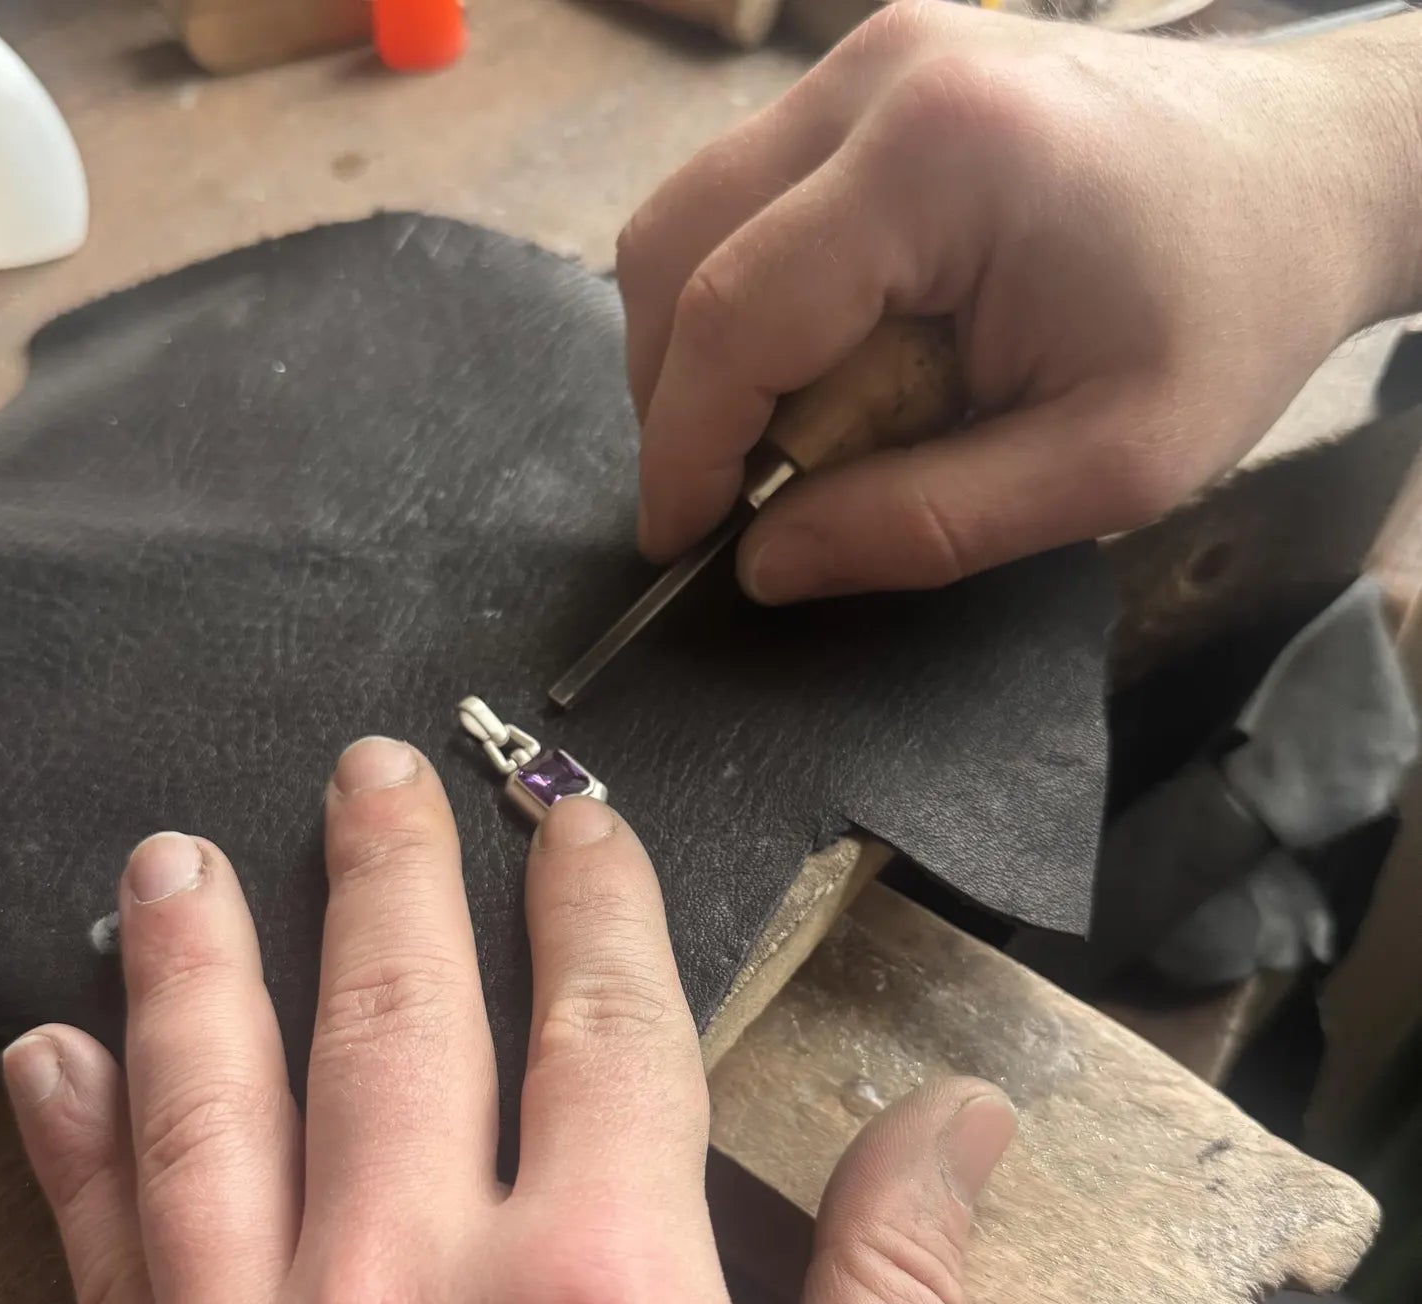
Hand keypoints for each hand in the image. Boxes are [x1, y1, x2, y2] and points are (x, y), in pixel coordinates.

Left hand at [4, 737, 1015, 1303]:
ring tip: (170, 857)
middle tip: (374, 770)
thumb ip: (899, 1300)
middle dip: (389, 873)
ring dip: (196, 960)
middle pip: (399, 1017)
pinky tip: (53, 1053)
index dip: (593, 899)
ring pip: (216, 1103)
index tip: (574, 819)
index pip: (603, 1022)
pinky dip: (74, 1145)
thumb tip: (955, 1120)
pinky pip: (103, 1267)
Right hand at [620, 5, 1421, 601]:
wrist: (1313, 169)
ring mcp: (869, 57)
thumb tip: (762, 563)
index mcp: (940, 159)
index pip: (730, 312)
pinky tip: (826, 358)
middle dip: (679, 399)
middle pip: (674, 247)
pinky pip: (745, 198)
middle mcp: (878, 75)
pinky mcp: (873, 74)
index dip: (683, 448)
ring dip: (707, 349)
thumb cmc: (1234, 311)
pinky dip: (750, 298)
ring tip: (796, 431)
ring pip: (689, 217)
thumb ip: (924, 525)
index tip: (679, 545)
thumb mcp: (1108, 465)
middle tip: (734, 497)